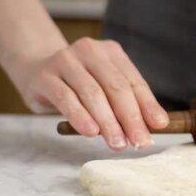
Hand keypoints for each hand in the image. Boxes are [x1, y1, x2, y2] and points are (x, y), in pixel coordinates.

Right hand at [18, 37, 167, 149]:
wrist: (36, 70)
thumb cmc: (80, 84)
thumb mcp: (106, 88)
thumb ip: (129, 103)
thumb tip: (156, 125)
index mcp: (112, 53)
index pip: (134, 82)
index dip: (148, 105)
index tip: (159, 126)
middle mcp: (90, 51)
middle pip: (116, 88)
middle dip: (131, 118)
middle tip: (140, 142)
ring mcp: (65, 60)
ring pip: (93, 94)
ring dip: (108, 122)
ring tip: (119, 143)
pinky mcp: (45, 76)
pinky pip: (66, 98)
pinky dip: (80, 116)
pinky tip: (91, 132)